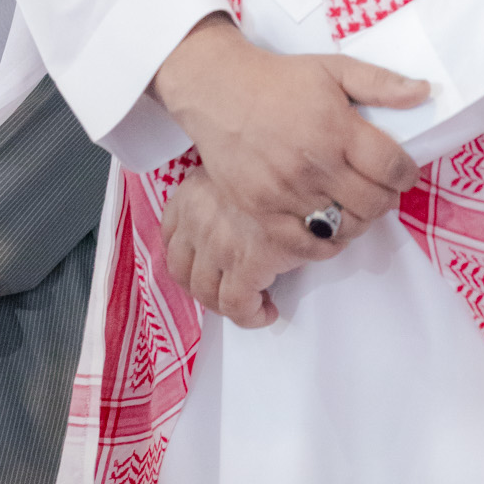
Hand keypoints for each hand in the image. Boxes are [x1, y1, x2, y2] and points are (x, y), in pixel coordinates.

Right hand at [151, 15, 428, 228]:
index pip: (392, 167)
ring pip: (343, 227)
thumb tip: (425, 93)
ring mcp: (286, 192)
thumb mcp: (334, 68)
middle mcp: (315, 164)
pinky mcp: (261, 210)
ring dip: (359, 221)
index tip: (404, 172)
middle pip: (372, 203)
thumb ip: (381, 83)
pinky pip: (304, 246)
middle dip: (386, 199)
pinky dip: (325, 244)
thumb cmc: (280, 80)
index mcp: (337, 128)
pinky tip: (330, 229)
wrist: (220, 91)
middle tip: (381, 190)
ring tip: (356, 206)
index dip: (407, 174)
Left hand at [160, 166, 366, 328]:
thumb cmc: (283, 166)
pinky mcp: (247, 264)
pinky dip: (250, 316)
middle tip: (226, 291)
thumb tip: (235, 220)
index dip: (187, 258)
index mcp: (192, 192)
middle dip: (203, 286)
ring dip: (224, 304)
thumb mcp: (240, 170)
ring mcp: (218, 244)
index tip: (205, 266)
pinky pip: (237, 306)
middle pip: (181, 270)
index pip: (170, 236)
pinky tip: (266, 311)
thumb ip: (225, 193)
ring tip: (249, 303)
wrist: (313, 170)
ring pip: (205, 293)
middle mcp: (196, 218)